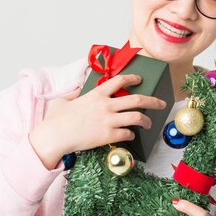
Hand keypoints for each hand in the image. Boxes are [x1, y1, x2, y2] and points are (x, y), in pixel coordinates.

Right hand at [29, 74, 165, 168]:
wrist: (54, 137)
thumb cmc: (56, 120)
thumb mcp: (64, 100)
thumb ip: (75, 94)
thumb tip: (78, 91)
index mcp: (97, 94)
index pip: (120, 81)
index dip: (133, 78)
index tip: (140, 79)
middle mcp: (106, 105)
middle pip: (137, 100)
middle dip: (153, 101)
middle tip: (161, 103)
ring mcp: (108, 121)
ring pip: (137, 118)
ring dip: (146, 121)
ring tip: (149, 124)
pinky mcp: (108, 136)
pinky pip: (127, 134)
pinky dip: (132, 134)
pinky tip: (131, 135)